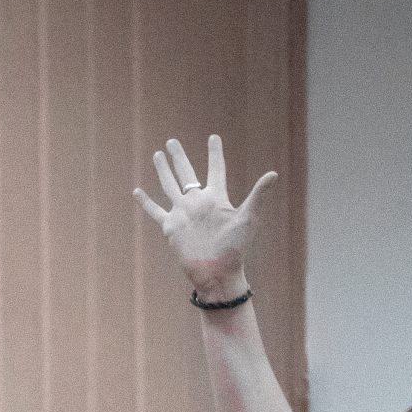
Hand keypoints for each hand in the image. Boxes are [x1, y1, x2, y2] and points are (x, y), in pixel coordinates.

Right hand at [133, 133, 276, 295]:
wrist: (217, 274)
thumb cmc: (235, 249)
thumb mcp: (247, 218)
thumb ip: (258, 195)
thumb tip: (273, 173)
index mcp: (216, 198)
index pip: (215, 169)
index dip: (214, 153)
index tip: (213, 137)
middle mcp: (197, 203)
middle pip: (186, 173)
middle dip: (179, 157)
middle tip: (172, 141)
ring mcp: (183, 214)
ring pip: (169, 186)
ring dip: (163, 171)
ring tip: (157, 155)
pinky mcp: (171, 228)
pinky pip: (156, 212)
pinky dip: (146, 202)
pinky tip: (137, 191)